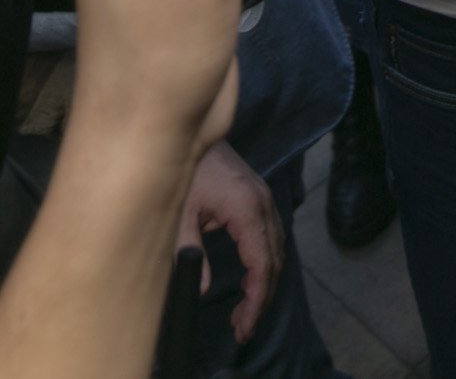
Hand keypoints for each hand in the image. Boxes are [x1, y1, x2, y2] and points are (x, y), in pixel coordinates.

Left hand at [177, 142, 281, 342]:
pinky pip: (270, 236)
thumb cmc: (184, 165)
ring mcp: (263, 198)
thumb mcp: (179, 212)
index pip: (261, 264)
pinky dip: (264, 263)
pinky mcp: (257, 197)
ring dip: (263, 282)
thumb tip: (198, 289)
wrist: (188, 126)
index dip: (256, 300)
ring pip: (276, 250)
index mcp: (246, 208)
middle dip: (261, 298)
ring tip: (243, 312)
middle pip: (274, 261)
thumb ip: (188, 251)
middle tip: (242, 329)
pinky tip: (247, 279)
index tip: (245, 326)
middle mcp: (263, 204)